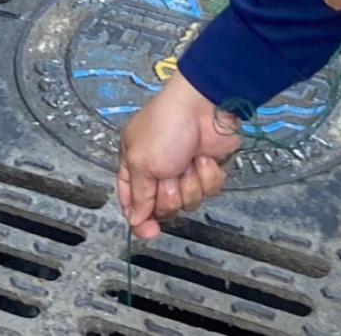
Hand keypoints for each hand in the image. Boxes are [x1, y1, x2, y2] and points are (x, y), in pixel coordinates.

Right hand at [118, 74, 241, 238]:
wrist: (203, 108)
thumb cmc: (166, 126)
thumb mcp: (142, 161)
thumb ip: (138, 196)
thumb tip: (135, 220)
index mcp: (134, 164)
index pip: (131, 202)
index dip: (139, 219)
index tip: (149, 232)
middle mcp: (157, 170)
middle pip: (162, 207)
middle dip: (169, 194)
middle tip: (170, 175)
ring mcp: (183, 171)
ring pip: (188, 202)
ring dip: (190, 183)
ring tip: (188, 162)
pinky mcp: (206, 170)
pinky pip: (208, 191)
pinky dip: (207, 176)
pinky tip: (203, 159)